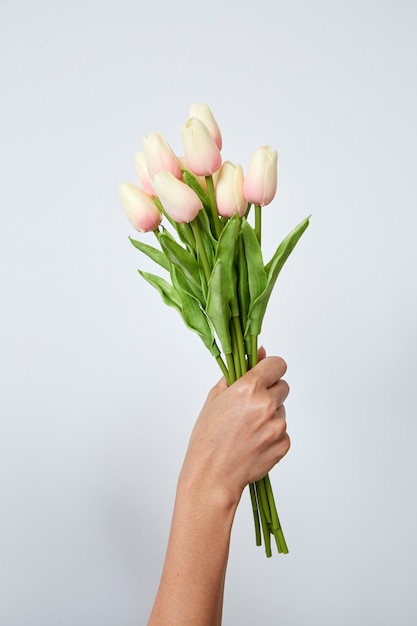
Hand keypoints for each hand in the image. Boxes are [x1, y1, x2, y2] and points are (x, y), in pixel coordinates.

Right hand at [179, 349, 289, 506]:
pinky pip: (283, 431)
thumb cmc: (208, 438)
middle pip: (283, 387)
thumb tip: (259, 353)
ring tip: (247, 430)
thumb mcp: (216, 398)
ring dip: (270, 416)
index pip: (278, 364)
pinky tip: (254, 443)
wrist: (212, 475)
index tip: (265, 375)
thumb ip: (239, 372)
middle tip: (250, 408)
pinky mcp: (283, 444)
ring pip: (281, 410)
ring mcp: (277, 426)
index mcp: (248, 389)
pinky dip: (272, 435)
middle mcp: (266, 405)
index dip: (270, 369)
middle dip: (270, 393)